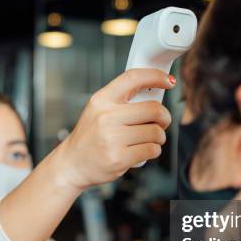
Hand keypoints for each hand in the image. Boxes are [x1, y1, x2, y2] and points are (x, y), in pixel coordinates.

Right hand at [56, 68, 174, 190]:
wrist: (72, 164)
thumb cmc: (90, 137)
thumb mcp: (97, 110)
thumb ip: (120, 100)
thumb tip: (154, 91)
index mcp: (101, 100)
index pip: (133, 78)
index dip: (155, 76)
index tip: (167, 81)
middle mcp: (106, 117)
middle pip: (153, 109)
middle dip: (164, 117)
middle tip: (161, 121)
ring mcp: (112, 139)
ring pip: (155, 132)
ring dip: (159, 136)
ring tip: (150, 139)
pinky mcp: (119, 158)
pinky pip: (151, 150)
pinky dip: (154, 150)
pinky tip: (144, 150)